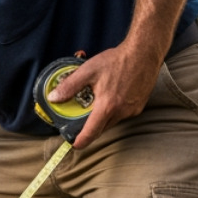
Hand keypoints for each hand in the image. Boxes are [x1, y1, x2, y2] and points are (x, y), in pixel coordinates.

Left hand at [48, 43, 163, 148]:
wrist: (144, 52)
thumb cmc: (117, 60)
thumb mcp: (87, 70)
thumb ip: (69, 86)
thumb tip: (54, 98)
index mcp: (107, 106)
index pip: (91, 132)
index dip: (81, 141)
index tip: (74, 144)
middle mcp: (121, 112)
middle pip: (101, 129)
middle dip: (90, 128)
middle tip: (80, 120)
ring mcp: (132, 110)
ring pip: (112, 122)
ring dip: (102, 118)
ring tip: (96, 104)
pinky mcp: (139, 106)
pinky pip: (122, 115)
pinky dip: (114, 112)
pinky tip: (111, 98)